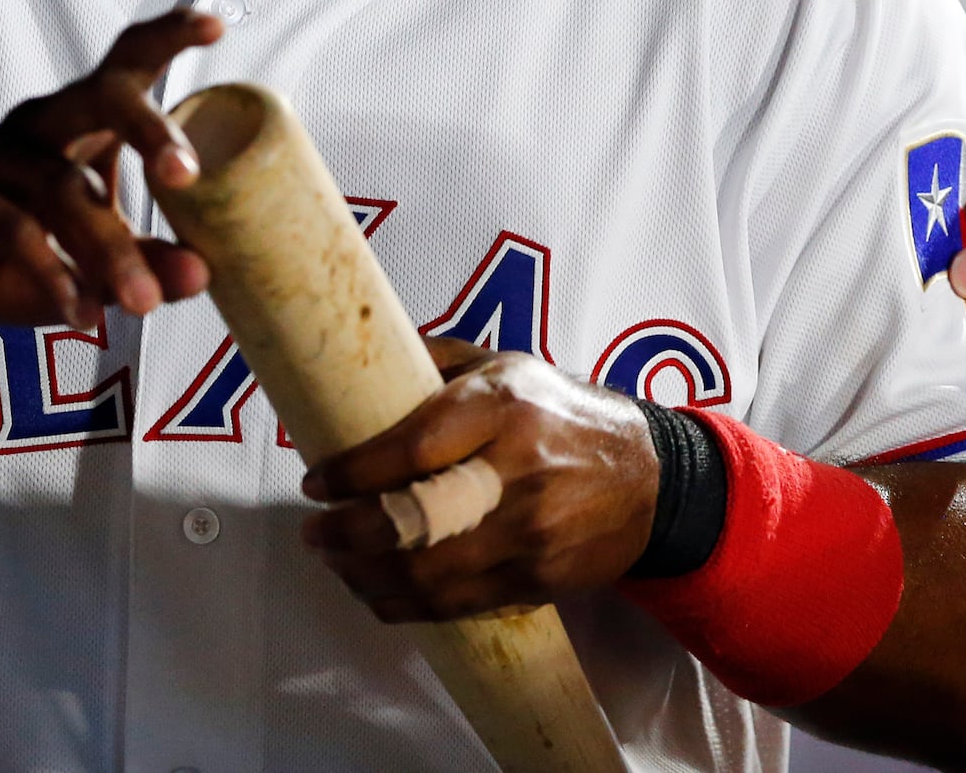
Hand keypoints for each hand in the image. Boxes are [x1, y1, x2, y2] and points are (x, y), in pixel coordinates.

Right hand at [0, 8, 219, 330]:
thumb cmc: (17, 250)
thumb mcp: (92, 264)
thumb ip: (146, 264)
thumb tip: (203, 273)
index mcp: (81, 122)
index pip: (126, 65)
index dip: (167, 38)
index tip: (216, 27)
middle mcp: (41, 122)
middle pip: (98, 97)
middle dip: (147, 127)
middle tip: (185, 175)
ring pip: (63, 185)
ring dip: (109, 249)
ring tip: (143, 302)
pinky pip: (14, 228)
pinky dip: (53, 274)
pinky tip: (80, 312)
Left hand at [296, 343, 660, 621]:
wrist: (651, 479)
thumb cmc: (563, 413)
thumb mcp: (507, 365)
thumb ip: (436, 363)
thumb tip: (358, 359)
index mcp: (503, 407)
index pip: (415, 445)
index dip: (355, 470)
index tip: (316, 481)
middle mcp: (517, 471)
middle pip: (418, 517)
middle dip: (350, 532)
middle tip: (314, 530)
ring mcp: (529, 533)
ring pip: (431, 574)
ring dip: (366, 575)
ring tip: (335, 561)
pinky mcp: (537, 580)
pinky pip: (458, 606)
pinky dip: (405, 606)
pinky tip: (374, 591)